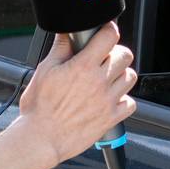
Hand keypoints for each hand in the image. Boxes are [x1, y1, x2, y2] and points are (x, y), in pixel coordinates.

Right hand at [15, 22, 136, 168]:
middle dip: (116, 53)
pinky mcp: (110, 118)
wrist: (41, 138)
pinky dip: (123, 100)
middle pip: (125, 56)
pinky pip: (130, 104)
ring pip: (130, 78)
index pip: (109, 37)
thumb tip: (66, 32)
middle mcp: (99, 82)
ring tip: (107, 79)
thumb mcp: (45, 71)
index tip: (105, 32)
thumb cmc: (39, 108)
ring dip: (121, 75)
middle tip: (104, 58)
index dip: (109, 30)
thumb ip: (61, 49)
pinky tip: (110, 99)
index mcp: (83, 67)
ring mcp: (107, 101)